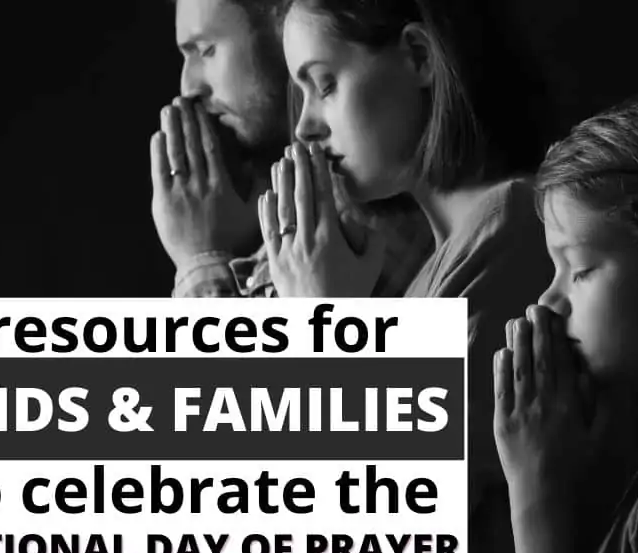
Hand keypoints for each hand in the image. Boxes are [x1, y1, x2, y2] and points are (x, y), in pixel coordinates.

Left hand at [150, 97, 256, 267]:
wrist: (208, 264)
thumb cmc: (233, 242)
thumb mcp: (253, 215)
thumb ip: (256, 189)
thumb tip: (258, 166)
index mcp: (220, 185)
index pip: (210, 148)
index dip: (204, 126)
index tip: (200, 109)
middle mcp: (200, 184)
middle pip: (191, 145)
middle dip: (185, 120)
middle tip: (180, 100)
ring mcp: (180, 192)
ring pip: (175, 154)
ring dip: (171, 130)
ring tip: (167, 110)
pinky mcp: (164, 202)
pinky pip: (159, 172)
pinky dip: (158, 153)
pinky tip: (157, 137)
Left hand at [258, 142, 385, 296]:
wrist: (322, 323)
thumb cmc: (349, 295)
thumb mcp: (370, 268)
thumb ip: (371, 240)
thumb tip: (361, 219)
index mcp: (330, 239)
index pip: (324, 196)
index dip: (319, 170)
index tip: (317, 151)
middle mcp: (306, 241)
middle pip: (301, 196)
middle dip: (298, 168)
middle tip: (295, 145)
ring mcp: (287, 251)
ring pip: (282, 210)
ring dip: (281, 183)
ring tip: (280, 161)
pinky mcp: (275, 263)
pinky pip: (268, 231)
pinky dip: (266, 211)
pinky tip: (266, 194)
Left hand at [493, 305, 597, 515]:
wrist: (545, 502)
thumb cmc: (579, 474)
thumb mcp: (602, 441)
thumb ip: (602, 406)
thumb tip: (597, 375)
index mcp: (567, 406)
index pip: (561, 363)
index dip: (556, 337)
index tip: (553, 316)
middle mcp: (542, 405)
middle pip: (538, 360)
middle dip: (535, 332)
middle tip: (533, 308)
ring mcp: (519, 414)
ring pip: (517, 370)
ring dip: (516, 344)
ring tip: (516, 321)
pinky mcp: (501, 426)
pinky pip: (500, 391)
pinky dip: (499, 370)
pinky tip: (500, 353)